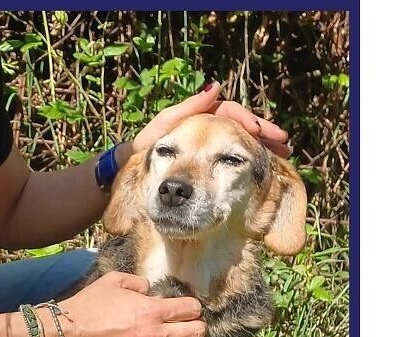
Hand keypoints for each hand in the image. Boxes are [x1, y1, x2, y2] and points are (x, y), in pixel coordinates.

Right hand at [58, 271, 206, 336]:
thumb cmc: (90, 305)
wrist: (69, 333)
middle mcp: (155, 335)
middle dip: (197, 328)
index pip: (190, 309)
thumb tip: (148, 290)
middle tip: (189, 326)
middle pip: (195, 334)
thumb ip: (137, 282)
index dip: (193, 307)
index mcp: (152, 311)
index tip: (187, 308)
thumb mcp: (113, 281)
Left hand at [129, 81, 291, 158]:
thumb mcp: (165, 125)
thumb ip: (188, 109)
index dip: (247, 120)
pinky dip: (250, 160)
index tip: (259, 130)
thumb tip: (216, 87)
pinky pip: (234, 158)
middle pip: (242, 126)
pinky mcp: (209, 162)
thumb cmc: (146, 144)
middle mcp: (209, 128)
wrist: (134, 169)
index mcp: (201, 117)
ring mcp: (210, 145)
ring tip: (281, 154)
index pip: (230, 112)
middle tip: (283, 143)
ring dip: (263, 146)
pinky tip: (263, 166)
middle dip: (264, 133)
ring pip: (242, 142)